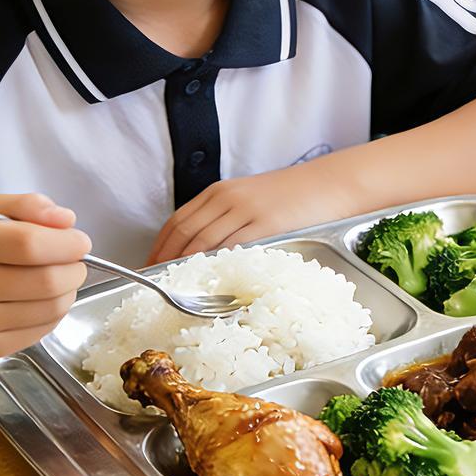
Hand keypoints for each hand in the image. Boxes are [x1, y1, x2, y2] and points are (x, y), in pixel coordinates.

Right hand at [0, 193, 89, 359]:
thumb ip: (25, 206)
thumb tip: (66, 220)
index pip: (28, 244)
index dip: (65, 243)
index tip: (80, 240)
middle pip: (45, 281)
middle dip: (75, 268)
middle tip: (76, 260)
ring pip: (49, 308)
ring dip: (69, 290)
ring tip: (62, 277)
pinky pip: (40, 331)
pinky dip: (54, 312)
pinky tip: (44, 299)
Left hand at [148, 163, 357, 264]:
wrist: (327, 185)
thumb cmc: (289, 197)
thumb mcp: (248, 200)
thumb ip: (223, 219)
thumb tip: (198, 251)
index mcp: (219, 192)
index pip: (177, 221)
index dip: (159, 247)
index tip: (148, 268)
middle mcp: (227, 198)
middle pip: (184, 233)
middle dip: (165, 261)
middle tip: (155, 285)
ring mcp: (246, 211)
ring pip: (204, 242)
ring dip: (185, 267)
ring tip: (175, 290)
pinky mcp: (267, 226)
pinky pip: (234, 248)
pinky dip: (216, 266)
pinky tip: (208, 282)